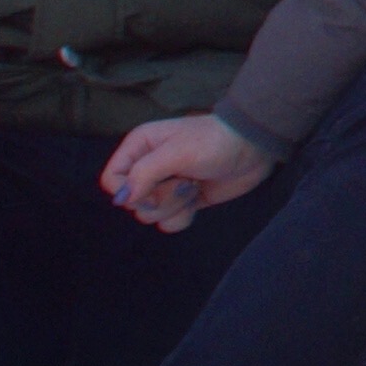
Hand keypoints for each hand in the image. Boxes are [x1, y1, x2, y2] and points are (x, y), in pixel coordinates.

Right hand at [103, 115, 274, 232]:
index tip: (155, 184)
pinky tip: (199, 198)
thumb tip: (121, 200)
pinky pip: (169, 224)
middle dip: (160, 197)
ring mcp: (166, 186)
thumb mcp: (177, 152)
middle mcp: (147, 167)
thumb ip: (144, 174)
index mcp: (139, 147)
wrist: (254, 147)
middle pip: (132, 203)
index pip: (112, 181)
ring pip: (150, 216)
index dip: (130, 190)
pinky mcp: (183, 201)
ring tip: (194, 184)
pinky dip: (184, 216)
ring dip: (174, 206)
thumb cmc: (215, 141)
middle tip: (185, 178)